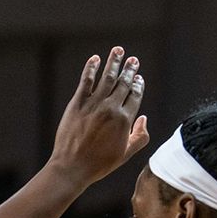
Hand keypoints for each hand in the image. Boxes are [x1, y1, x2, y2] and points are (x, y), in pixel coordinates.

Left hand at [49, 47, 148, 187]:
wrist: (72, 167)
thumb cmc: (99, 164)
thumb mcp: (125, 154)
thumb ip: (139, 137)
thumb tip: (144, 118)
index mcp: (125, 120)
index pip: (135, 96)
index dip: (138, 85)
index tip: (139, 78)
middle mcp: (111, 109)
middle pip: (124, 83)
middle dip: (130, 70)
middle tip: (133, 60)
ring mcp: (94, 104)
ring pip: (107, 77)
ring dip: (114, 62)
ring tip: (118, 51)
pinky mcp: (78, 103)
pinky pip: (86, 81)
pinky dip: (91, 68)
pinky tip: (95, 59)